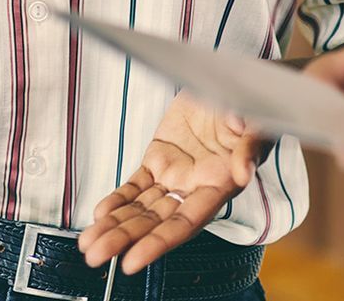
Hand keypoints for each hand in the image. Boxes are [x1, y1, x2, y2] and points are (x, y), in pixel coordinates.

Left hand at [77, 91, 269, 274]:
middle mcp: (194, 188)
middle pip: (155, 222)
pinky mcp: (160, 158)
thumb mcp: (255, 122)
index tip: (133, 261)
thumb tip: (243, 171)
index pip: (185, 223)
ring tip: (88, 244)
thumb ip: (249, 146)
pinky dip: (117, 199)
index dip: (158, 243)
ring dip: (114, 225)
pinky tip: (99, 214)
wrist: (230, 82)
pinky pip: (136, 185)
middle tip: (94, 256)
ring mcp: (175, 175)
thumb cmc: (249, 107)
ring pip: (141, 207)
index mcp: (219, 186)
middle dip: (124, 239)